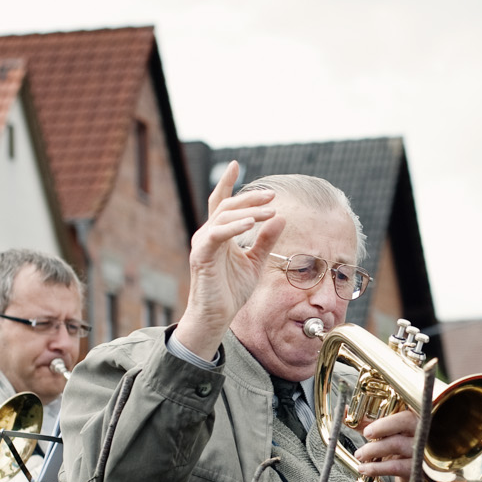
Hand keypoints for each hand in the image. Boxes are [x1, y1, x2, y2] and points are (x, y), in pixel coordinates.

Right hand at [172, 160, 283, 359]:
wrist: (216, 317)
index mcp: (219, 234)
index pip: (220, 202)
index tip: (235, 165)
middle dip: (250, 198)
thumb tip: (280, 217)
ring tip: (270, 209)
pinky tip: (251, 223)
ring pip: (223, 216)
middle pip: (226, 206)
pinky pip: (217, 234)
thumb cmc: (231, 291)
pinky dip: (234, 226)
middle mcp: (207, 235)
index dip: (226, 183)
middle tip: (272, 195)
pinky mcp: (202, 256)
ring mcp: (203, 244)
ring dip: (248, 211)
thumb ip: (266, 239)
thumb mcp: (255, 262)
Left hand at [353, 408, 442, 481]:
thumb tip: (343, 411)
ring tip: (360, 455)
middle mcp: (424, 429)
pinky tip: (364, 469)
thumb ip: (366, 422)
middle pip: (406, 420)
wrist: (417, 476)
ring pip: (396, 443)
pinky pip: (395, 466)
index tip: (368, 428)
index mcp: (417, 416)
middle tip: (366, 434)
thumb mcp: (385, 433)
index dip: (386, 415)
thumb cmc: (400, 448)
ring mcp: (423, 449)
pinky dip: (376, 467)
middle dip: (382, 426)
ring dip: (373, 449)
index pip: (404, 408)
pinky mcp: (419, 468)